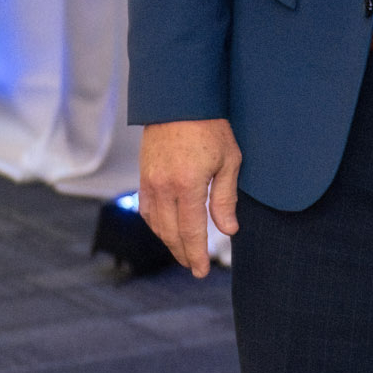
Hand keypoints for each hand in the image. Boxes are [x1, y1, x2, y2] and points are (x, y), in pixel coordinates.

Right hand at [138, 118, 241, 278]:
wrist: (179, 102)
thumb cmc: (210, 127)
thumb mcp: (229, 161)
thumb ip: (226, 198)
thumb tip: (228, 230)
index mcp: (187, 185)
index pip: (191, 230)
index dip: (196, 254)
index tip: (202, 271)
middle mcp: (163, 187)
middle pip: (171, 233)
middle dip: (183, 253)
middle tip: (195, 268)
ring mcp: (149, 182)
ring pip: (156, 224)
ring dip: (169, 242)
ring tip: (184, 253)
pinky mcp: (143, 177)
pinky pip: (147, 210)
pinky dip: (157, 225)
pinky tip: (167, 231)